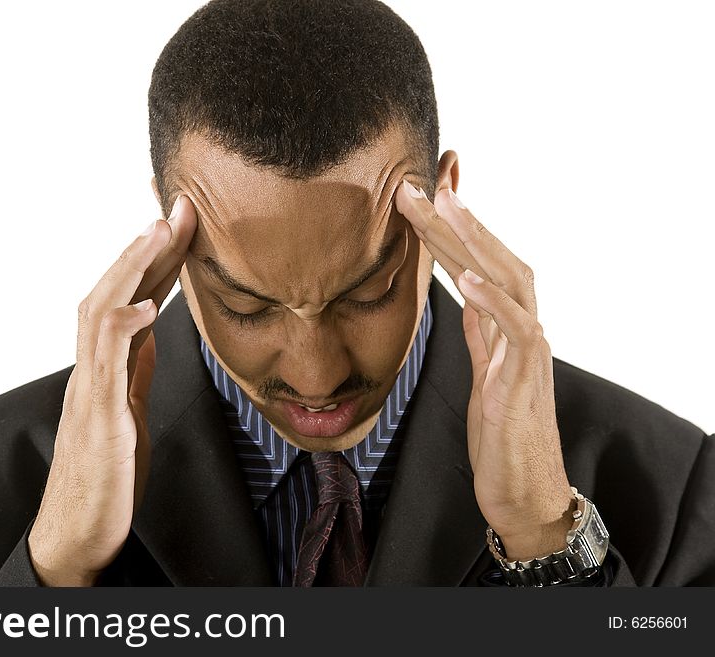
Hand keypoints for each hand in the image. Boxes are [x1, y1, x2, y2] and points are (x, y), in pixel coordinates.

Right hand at [28, 196, 196, 585]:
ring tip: (159, 233)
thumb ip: (135, 368)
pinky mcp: (98, 420)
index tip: (180, 222)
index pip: (132, 298)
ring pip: (100, 315)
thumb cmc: (106, 472)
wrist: (79, 532)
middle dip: (146, 247)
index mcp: (108, 365)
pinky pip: (105, 367)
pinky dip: (121, 330)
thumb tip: (151, 330)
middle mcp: (94, 368)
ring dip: (130, 271)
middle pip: (114, 293)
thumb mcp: (130, 409)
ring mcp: (91, 390)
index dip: (155, 259)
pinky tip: (145, 307)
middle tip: (177, 207)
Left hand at [395, 177, 574, 560]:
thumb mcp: (482, 372)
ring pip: (511, 280)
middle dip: (457, 220)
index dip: (453, 228)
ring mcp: (528, 352)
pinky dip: (494, 302)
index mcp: (505, 326)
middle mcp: (522, 329)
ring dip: (476, 242)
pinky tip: (469, 277)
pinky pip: (517, 331)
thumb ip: (480, 331)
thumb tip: (466, 295)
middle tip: (419, 184)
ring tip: (446, 206)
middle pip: (494, 259)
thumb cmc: (502, 434)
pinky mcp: (526, 380)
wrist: (523, 492)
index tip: (422, 194)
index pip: (479, 263)